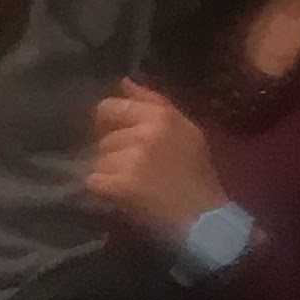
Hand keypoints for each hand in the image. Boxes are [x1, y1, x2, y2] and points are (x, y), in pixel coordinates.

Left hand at [90, 82, 231, 248]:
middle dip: (113, 152)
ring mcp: (131, 159)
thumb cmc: (196, 172)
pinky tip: (124, 194)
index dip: (108, 123)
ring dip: (109, 172)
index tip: (116, 135)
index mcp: (161, 116)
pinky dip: (104, 189)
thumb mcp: (185, 128)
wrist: (204, 218)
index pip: (110, 107)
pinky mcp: (121, 185)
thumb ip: (152, 101)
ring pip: (98, 159)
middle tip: (135, 168)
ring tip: (133, 183)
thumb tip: (122, 81)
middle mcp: (145, 133)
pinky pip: (94, 180)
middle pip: (104, 137)